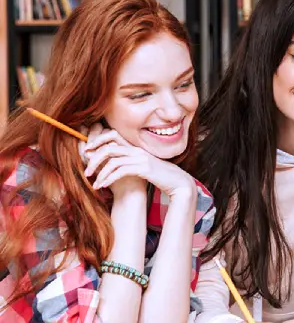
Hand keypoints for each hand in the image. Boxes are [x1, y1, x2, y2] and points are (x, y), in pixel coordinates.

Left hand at [80, 123, 196, 199]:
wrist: (178, 182)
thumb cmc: (160, 176)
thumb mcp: (143, 166)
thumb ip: (129, 162)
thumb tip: (111, 164)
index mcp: (135, 147)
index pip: (111, 136)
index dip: (97, 141)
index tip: (87, 152)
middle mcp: (136, 150)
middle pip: (108, 148)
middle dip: (94, 160)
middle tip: (86, 171)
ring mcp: (141, 159)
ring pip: (112, 161)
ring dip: (100, 173)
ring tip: (94, 183)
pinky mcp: (144, 169)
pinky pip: (120, 171)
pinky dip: (109, 179)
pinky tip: (104, 186)